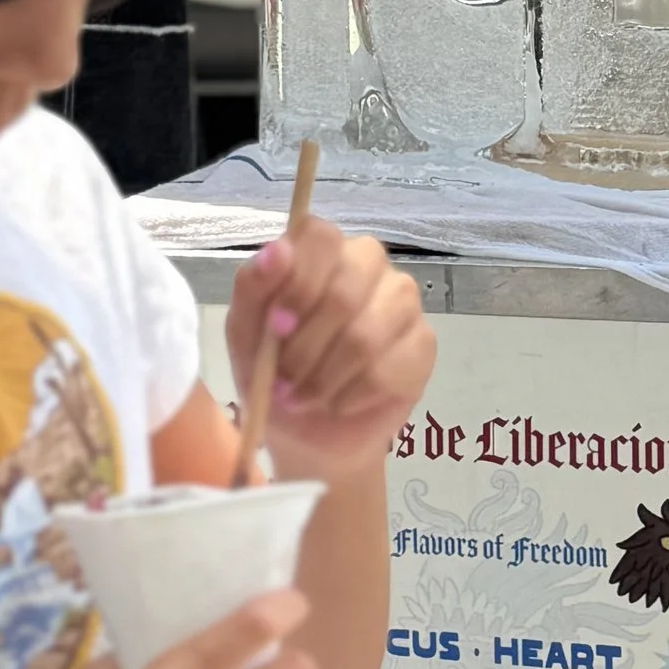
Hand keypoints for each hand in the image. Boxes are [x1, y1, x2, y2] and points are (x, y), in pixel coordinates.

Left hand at [229, 217, 432, 479]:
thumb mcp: (244, 332)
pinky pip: (389, 369)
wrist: (305, 432)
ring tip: (305, 397)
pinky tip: (339, 403)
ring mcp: (401, 301)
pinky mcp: (423, 344)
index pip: (319, 235)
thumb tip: (279, 250)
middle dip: (306, 347)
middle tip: (283, 381)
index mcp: (321, 251)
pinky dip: (352, 396)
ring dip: (325, 378)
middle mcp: (367, 264)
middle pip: (345, 288)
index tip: (276, 327)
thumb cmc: (272, 372)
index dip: (298, 282)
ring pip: (367, 334)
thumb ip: (254, 287)